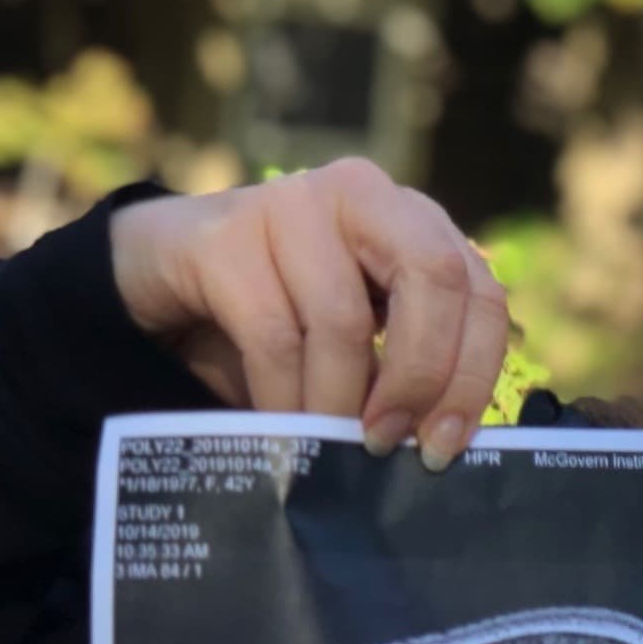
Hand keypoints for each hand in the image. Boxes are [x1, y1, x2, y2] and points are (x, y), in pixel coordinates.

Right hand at [107, 157, 511, 466]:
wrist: (162, 276)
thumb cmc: (278, 316)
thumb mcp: (356, 338)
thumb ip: (402, 371)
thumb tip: (438, 446)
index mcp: (413, 221)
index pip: (480, 289)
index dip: (473, 372)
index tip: (445, 442)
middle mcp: (363, 194)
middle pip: (432, 277)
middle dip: (421, 374)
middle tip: (387, 442)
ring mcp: (292, 202)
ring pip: (343, 319)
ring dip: (338, 403)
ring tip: (328, 449)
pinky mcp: (226, 234)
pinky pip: (273, 336)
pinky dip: (284, 400)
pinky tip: (283, 433)